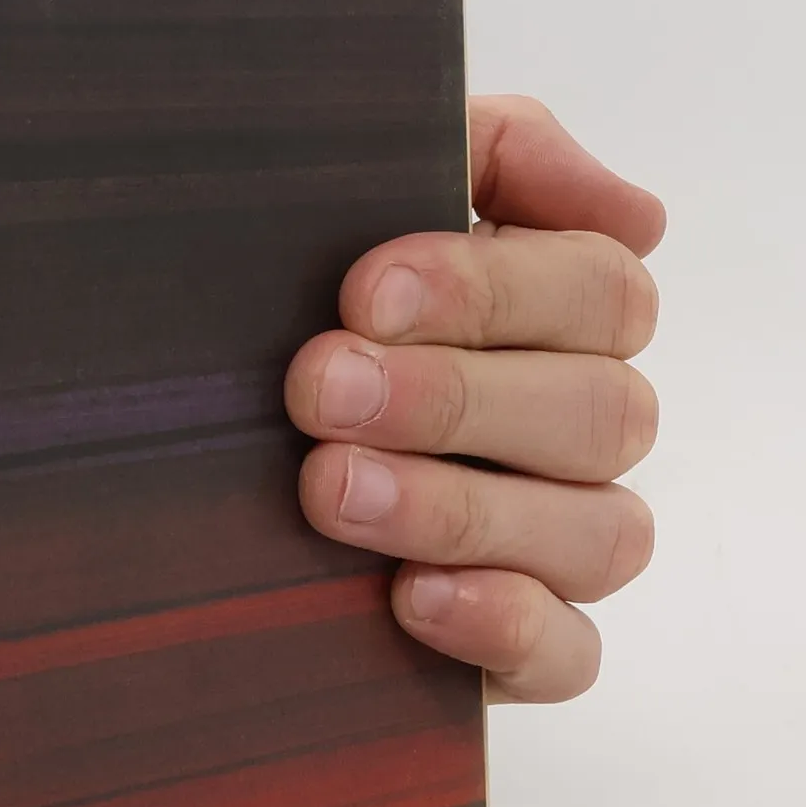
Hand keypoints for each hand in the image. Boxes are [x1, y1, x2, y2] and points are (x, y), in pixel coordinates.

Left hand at [283, 96, 664, 703]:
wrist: (172, 475)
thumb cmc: (285, 311)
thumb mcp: (352, 197)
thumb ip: (492, 151)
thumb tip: (633, 212)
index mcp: (558, 317)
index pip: (599, 289)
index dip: (491, 289)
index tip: (364, 292)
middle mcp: (576, 430)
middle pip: (602, 412)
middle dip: (453, 398)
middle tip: (318, 389)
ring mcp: (558, 544)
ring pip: (600, 533)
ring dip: (461, 507)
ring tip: (332, 491)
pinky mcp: (520, 648)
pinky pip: (570, 655)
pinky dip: (505, 626)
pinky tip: (413, 597)